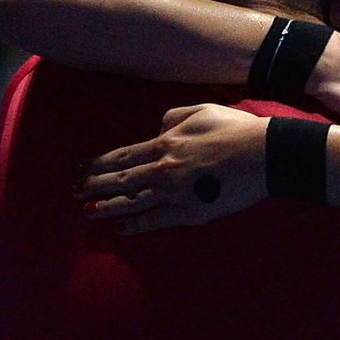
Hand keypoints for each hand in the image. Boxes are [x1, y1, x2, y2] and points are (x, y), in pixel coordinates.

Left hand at [80, 104, 269, 234]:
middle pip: (120, 181)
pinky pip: (157, 221)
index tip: (81, 169)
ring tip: (88, 212)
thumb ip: (171, 118)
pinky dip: (137, 225)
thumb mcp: (199, 111)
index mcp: (165, 144)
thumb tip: (156, 131)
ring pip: (133, 203)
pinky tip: (121, 229)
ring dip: (107, 208)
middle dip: (94, 186)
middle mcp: (164, 170)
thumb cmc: (235, 129)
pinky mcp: (191, 213)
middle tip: (74, 192)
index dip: (98, 164)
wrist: (265, 154)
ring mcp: (176, 193)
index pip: (121, 157)